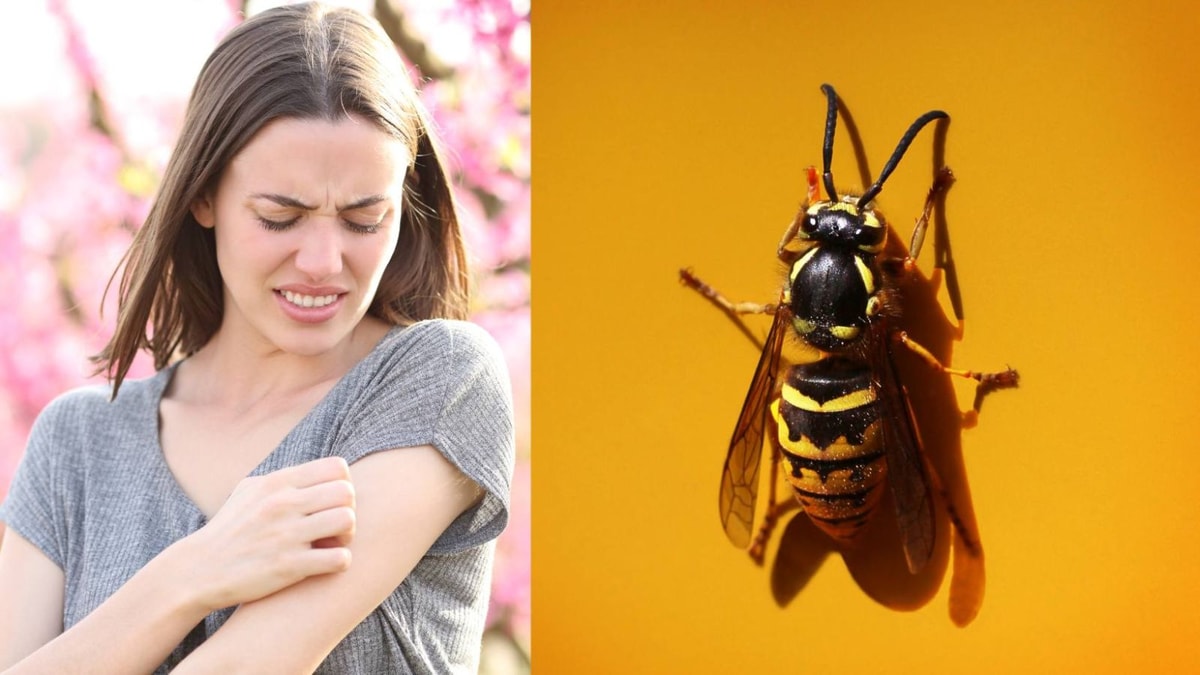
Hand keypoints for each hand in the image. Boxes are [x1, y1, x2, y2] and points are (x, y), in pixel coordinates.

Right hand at [173, 457, 355, 611]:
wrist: (199, 571)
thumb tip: (314, 471)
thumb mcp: (249, 491)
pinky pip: (340, 558)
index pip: (336, 468)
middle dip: (348, 510)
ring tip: (332, 545)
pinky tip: (326, 564)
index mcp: (276, 483)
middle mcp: (282, 504)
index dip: (343, 485)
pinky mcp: (289, 566)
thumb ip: (283, 478)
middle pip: (346, 493)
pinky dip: (340, 562)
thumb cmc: (229, 530)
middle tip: (336, 527)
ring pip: (347, 521)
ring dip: (347, 536)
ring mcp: (286, 535)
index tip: (331, 503)